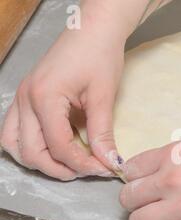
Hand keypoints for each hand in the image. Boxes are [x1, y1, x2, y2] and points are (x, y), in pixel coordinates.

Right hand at [0, 21, 124, 179]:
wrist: (92, 30)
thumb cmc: (100, 55)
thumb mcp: (103, 96)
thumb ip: (102, 133)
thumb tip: (109, 162)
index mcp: (44, 97)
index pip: (57, 146)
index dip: (82, 164)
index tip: (104, 169)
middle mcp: (25, 99)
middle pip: (30, 152)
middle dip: (58, 168)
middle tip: (86, 170)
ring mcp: (22, 98)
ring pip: (13, 144)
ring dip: (38, 160)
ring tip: (68, 163)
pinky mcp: (27, 97)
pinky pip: (16, 130)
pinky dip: (32, 145)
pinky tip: (55, 146)